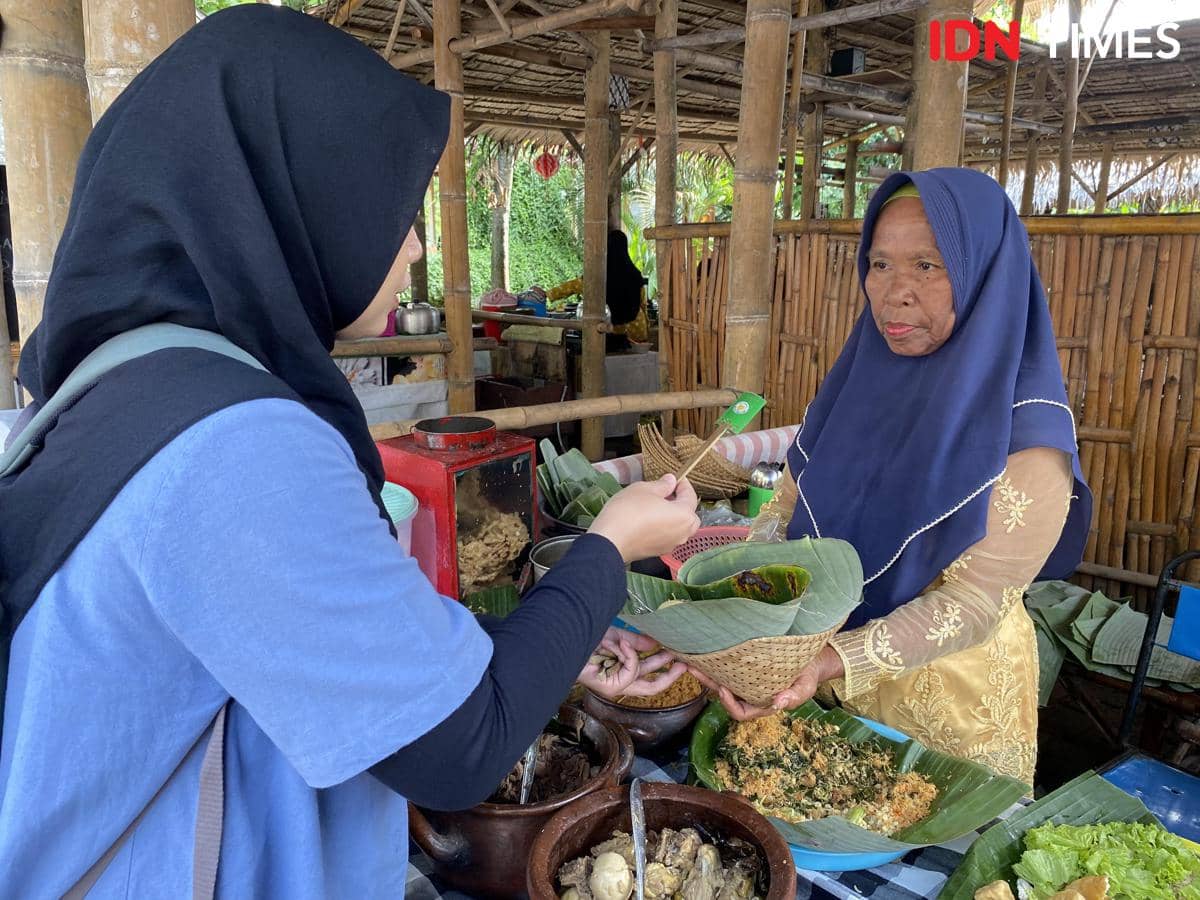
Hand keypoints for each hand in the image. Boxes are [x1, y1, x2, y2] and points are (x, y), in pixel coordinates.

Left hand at [578, 628, 688, 699]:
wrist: (569, 640)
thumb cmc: (586, 638)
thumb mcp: (617, 638)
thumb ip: (635, 643)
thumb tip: (654, 643)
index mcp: (621, 671)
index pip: (648, 676)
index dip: (665, 668)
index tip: (679, 656)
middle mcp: (620, 682)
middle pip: (652, 688)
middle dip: (670, 676)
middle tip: (685, 664)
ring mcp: (615, 687)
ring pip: (645, 682)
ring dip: (656, 663)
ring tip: (670, 653)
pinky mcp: (611, 687)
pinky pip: (632, 671)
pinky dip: (629, 656)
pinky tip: (621, 645)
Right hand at [588, 475, 699, 562]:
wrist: (610, 540)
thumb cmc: (628, 512)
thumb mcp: (644, 489)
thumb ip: (662, 485)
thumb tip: (671, 481)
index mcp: (684, 515)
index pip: (690, 496)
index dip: (683, 484)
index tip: (675, 478)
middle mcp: (682, 533)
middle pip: (689, 515)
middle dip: (681, 503)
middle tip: (667, 492)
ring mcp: (671, 544)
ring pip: (679, 527)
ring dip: (672, 516)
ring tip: (655, 506)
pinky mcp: (658, 552)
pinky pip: (667, 536)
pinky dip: (663, 527)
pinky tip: (648, 520)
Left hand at [688, 646, 844, 721]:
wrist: (810, 661)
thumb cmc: (808, 677)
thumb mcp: (805, 688)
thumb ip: (794, 697)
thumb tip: (778, 703)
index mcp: (763, 705)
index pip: (741, 712)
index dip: (729, 704)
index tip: (723, 689)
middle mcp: (751, 696)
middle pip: (724, 695)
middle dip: (708, 684)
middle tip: (693, 668)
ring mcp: (746, 683)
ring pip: (722, 681)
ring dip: (707, 673)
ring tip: (691, 659)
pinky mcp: (745, 669)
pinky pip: (728, 670)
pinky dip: (716, 664)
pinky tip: (706, 652)